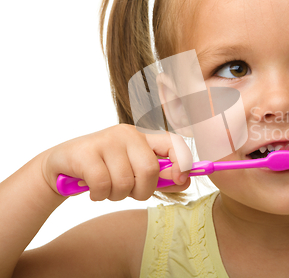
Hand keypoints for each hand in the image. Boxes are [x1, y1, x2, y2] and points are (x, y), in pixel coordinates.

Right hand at [41, 124, 190, 200]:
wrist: (62, 166)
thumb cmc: (105, 169)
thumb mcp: (134, 171)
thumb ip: (161, 177)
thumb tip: (186, 181)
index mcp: (143, 137)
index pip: (172, 142)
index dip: (183, 161)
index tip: (182, 178)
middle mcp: (126, 134)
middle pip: (149, 170)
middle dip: (142, 191)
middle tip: (129, 193)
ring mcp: (105, 141)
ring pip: (125, 182)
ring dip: (116, 195)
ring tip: (107, 189)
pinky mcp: (86, 153)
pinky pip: (103, 185)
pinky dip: (99, 196)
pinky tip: (92, 190)